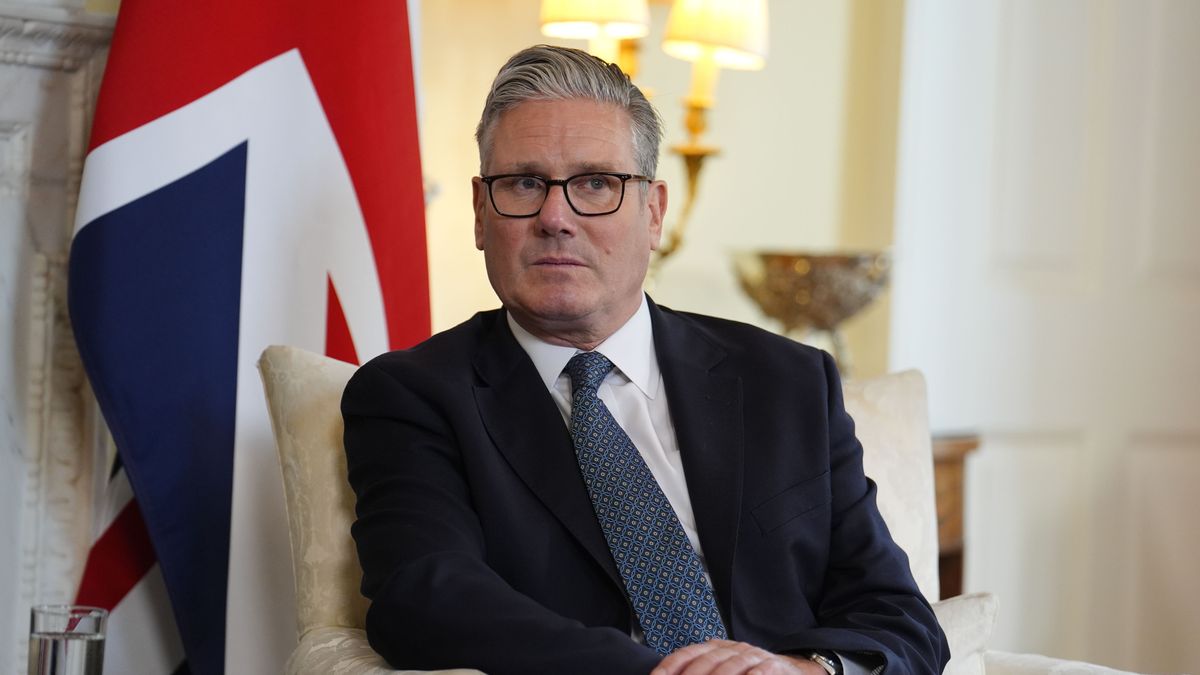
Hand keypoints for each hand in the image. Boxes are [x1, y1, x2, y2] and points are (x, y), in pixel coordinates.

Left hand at [651, 639, 826, 674]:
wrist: (795, 669)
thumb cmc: (754, 672)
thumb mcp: (728, 665)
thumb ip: (706, 665)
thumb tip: (673, 672)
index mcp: (719, 648)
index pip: (690, 653)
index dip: (672, 665)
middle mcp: (735, 649)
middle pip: (707, 660)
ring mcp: (755, 657)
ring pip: (731, 666)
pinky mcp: (774, 668)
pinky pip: (759, 673)